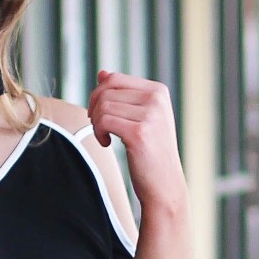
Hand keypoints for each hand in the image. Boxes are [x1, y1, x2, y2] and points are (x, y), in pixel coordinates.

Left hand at [89, 71, 192, 258]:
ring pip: (103, 106)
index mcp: (158, 91)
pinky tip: (106, 143)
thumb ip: (122, 95)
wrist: (164, 184)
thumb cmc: (149, 152)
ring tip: (105, 137)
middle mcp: (156, 98)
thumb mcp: (139, 118)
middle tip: (99, 128)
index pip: (114, 79)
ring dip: (96, 123)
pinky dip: (99, 132)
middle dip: (94, 109)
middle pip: (105, 91)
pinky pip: (104, 121)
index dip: (98, 95)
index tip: (100, 115)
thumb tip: (102, 73)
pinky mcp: (140, 132)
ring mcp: (150, 114)